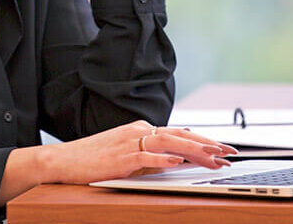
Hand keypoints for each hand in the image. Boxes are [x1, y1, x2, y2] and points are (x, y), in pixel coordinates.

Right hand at [39, 120, 237, 184]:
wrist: (63, 161)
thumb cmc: (93, 159)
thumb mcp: (126, 155)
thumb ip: (150, 155)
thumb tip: (176, 159)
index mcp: (140, 130)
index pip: (178, 132)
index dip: (203, 140)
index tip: (223, 149)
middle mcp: (137, 132)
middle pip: (179, 135)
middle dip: (207, 144)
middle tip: (228, 153)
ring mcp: (128, 143)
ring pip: (168, 142)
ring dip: (194, 149)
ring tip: (213, 157)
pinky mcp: (119, 157)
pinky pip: (145, 156)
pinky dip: (162, 158)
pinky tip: (177, 161)